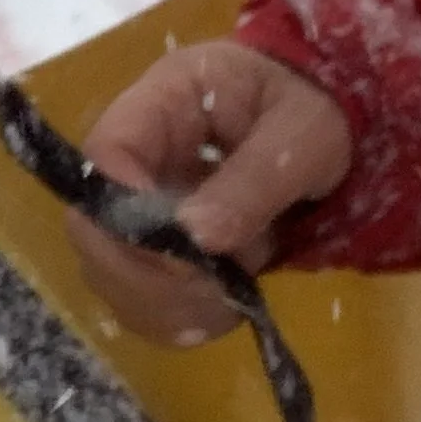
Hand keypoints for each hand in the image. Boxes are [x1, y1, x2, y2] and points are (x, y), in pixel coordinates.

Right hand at [70, 39, 352, 344]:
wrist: (328, 119)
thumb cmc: (316, 107)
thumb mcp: (302, 132)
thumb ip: (254, 180)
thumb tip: (196, 239)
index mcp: (161, 102)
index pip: (104, 156)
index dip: (127, 213)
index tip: (186, 254)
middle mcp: (134, 156)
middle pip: (92, 229)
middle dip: (149, 276)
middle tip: (219, 288)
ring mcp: (138, 206)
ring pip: (109, 275)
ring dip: (167, 305)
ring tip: (234, 292)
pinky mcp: (155, 248)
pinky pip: (140, 300)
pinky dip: (178, 319)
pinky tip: (225, 307)